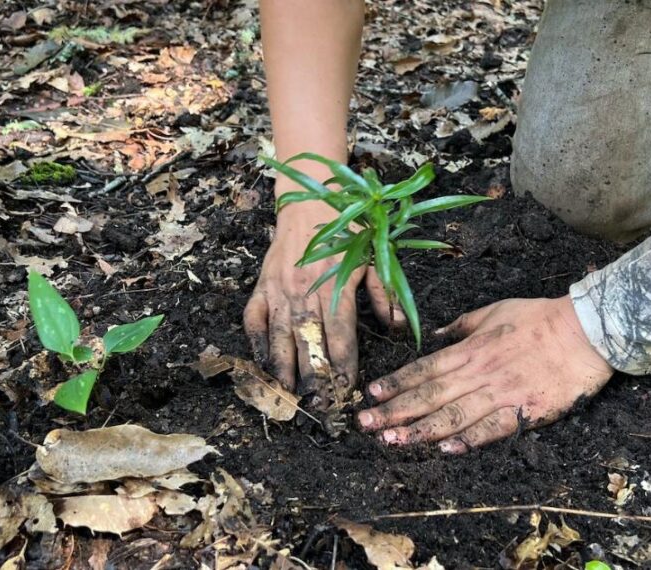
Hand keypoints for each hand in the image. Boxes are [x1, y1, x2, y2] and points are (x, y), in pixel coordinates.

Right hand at [243, 197, 402, 409]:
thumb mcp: (375, 255)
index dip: (342, 366)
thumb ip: (386, 292)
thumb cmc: (347, 227)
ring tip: (286, 395)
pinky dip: (256, 344)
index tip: (345, 390)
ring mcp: (278, 290)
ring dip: (282, 369)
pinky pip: (254, 321)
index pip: (339, 337)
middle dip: (313, 378)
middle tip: (317, 407)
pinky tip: (262, 366)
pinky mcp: (261, 286)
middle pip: (308, 344)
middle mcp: (304, 292)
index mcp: (335, 287)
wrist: (310, 198)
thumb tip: (397, 326)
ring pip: (279, 337)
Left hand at [356, 297, 613, 452]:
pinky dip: (468, 439)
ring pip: (453, 415)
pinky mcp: (526, 410)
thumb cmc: (540, 317)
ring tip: (392, 441)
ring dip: (420, 430)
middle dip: (394, 410)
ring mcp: (501, 393)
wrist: (586, 330)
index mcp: (470, 349)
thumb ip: (462, 326)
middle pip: (429, 395)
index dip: (396, 383)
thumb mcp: (494, 310)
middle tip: (365, 424)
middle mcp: (479, 372)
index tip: (370, 395)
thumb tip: (436, 335)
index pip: (424, 368)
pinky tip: (445, 449)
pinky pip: (492, 428)